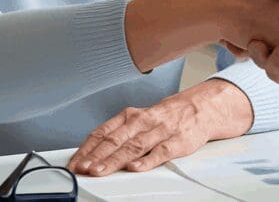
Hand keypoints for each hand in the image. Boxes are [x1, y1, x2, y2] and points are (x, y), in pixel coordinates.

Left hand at [66, 79, 251, 175]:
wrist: (202, 108)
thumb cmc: (168, 116)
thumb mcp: (140, 118)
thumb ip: (119, 134)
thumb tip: (92, 152)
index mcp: (131, 116)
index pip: (104, 131)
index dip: (88, 148)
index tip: (76, 161)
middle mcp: (144, 121)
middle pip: (116, 139)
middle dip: (97, 155)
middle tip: (83, 168)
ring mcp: (161, 131)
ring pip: (134, 146)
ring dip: (115, 159)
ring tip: (100, 170)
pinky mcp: (178, 142)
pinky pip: (161, 151)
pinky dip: (147, 160)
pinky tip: (135, 168)